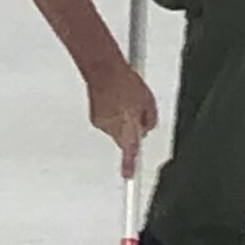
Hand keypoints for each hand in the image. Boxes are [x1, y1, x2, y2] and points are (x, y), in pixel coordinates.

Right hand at [83, 57, 159, 176]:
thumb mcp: (148, 100)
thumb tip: (146, 127)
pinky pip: (107, 121)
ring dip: (121, 120)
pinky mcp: (94, 117)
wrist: (103, 69)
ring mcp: (101, 123)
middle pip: (124, 139)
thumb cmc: (124, 82)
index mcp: (127, 127)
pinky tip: (115, 100)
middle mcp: (112, 128)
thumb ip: (149, 119)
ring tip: (124, 101)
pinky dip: (112, 114)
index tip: (128, 176)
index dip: (128, 166)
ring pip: (115, 129)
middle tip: (135, 112)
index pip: (129, 152)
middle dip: (131, 130)